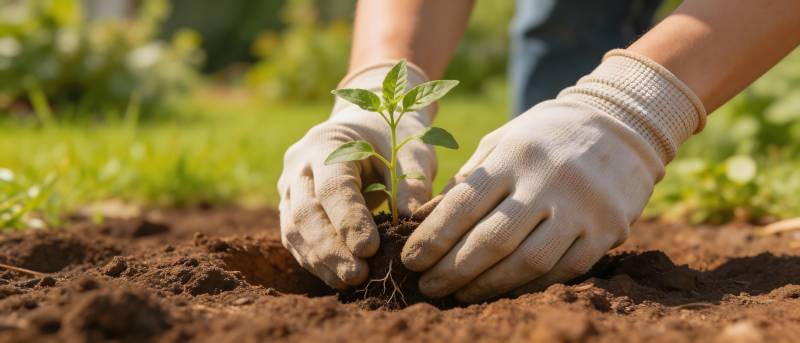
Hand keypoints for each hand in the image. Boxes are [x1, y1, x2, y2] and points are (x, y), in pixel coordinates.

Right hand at [278, 62, 436, 288]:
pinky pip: (295, 240)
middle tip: (359, 275)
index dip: (349, 220)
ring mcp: (289, 187)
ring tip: (351, 283)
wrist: (365, 125)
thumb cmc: (392, 137)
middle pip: (306, 212)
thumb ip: (411, 183)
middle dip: (332, 248)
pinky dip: (316, 262)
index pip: (332, 187)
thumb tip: (412, 226)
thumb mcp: (410, 151)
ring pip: (294, 230)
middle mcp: (299, 165)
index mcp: (326, 142)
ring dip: (322, 261)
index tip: (370, 249)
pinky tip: (338, 279)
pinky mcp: (289, 208)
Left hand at [401, 50, 705, 301]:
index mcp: (513, 154)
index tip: (410, 260)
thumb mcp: (501, 142)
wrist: (620, 124)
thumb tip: (423, 223)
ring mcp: (581, 207)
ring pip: (528, 261)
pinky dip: (529, 286)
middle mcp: (547, 180)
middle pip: (493, 239)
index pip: (464, 204)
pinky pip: (564, 270)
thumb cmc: (543, 138)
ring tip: (459, 294)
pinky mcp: (607, 229)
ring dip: (487, 286)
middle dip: (453, 269)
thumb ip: (466, 181)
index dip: (432, 238)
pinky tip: (503, 291)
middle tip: (427, 286)